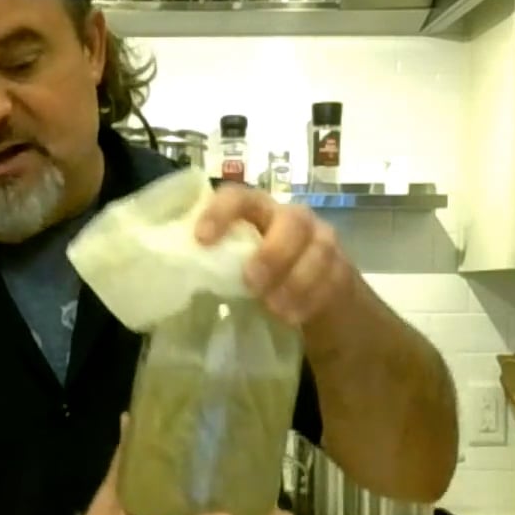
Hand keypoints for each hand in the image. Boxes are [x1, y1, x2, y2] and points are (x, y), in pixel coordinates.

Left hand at [193, 183, 355, 328]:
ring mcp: (322, 241)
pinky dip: (312, 299)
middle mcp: (292, 218)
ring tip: (275, 309)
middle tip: (251, 283)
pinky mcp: (342, 268)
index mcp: (256, 212)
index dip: (220, 212)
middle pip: (292, 221)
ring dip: (296, 280)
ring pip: (319, 249)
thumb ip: (214, 265)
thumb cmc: (262, 278)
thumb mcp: (235, 267)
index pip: (238, 196)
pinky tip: (294, 317)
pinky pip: (333, 278)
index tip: (202, 240)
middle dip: (273, 252)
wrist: (315, 296)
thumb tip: (172, 282)